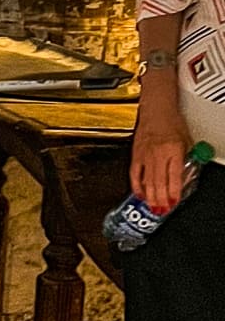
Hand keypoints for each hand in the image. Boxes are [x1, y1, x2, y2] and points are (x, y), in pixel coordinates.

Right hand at [131, 86, 189, 212]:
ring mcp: (145, 155)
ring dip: (150, 197)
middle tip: (162, 211)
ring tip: (152, 207)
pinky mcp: (136, 155)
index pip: (174, 176)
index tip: (174, 202)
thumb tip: (183, 178)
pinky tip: (140, 194)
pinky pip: (134, 174)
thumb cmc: (172, 123)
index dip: (174, 192)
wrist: (156, 110)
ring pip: (147, 181)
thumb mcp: (186, 141)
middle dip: (160, 199)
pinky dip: (137, 186)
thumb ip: (184, 161)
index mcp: (173, 150)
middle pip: (159, 182)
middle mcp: (158, 154)